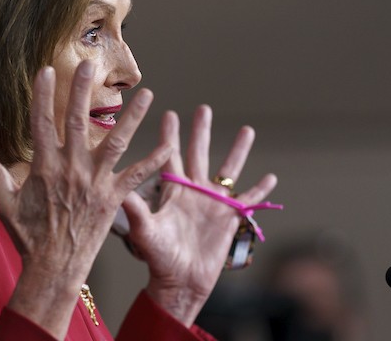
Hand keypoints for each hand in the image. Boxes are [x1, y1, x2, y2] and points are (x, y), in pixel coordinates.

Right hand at [0, 61, 170, 338]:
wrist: (54, 269)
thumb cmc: (29, 237)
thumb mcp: (6, 205)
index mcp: (45, 168)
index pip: (41, 123)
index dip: (43, 96)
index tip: (47, 71)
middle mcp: (72, 169)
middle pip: (78, 123)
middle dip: (82, 92)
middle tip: (89, 65)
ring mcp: (95, 182)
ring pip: (117, 143)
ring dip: (133, 118)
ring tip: (148, 95)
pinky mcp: (113, 198)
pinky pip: (137, 176)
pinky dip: (153, 161)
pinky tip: (168, 144)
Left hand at [121, 105, 277, 325]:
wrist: (180, 282)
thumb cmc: (158, 257)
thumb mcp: (144, 231)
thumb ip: (135, 210)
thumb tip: (119, 190)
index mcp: (173, 191)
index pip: (171, 156)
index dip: (170, 135)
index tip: (170, 112)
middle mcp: (193, 191)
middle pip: (199, 154)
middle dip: (201, 131)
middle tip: (204, 108)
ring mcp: (213, 203)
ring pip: (228, 170)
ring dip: (238, 151)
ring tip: (247, 130)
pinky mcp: (229, 218)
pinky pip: (248, 201)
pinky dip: (260, 191)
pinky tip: (271, 178)